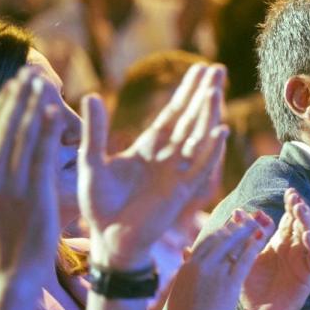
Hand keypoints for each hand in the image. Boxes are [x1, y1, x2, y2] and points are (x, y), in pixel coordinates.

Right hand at [0, 68, 62, 281]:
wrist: (8, 278)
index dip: (0, 105)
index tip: (12, 84)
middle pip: (2, 127)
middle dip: (17, 96)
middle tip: (30, 71)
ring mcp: (9, 187)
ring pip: (20, 136)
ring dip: (32, 106)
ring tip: (44, 83)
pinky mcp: (32, 196)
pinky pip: (39, 156)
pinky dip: (45, 131)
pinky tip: (53, 112)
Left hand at [79, 63, 228, 269]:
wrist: (108, 240)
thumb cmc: (99, 205)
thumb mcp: (92, 161)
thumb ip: (95, 131)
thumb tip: (91, 95)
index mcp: (148, 148)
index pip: (172, 114)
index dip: (186, 92)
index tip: (200, 70)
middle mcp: (167, 158)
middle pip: (190, 119)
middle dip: (203, 95)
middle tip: (217, 68)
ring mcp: (177, 174)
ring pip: (197, 138)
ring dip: (207, 115)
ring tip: (215, 90)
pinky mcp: (181, 193)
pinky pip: (199, 168)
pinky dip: (209, 151)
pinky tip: (219, 131)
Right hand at [162, 209, 272, 309]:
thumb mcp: (179, 290)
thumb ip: (185, 269)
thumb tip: (185, 253)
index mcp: (187, 266)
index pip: (206, 241)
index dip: (221, 231)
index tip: (231, 224)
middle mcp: (199, 265)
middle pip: (221, 238)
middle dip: (236, 226)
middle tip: (248, 217)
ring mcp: (214, 273)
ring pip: (234, 244)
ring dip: (248, 230)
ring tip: (259, 221)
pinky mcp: (228, 284)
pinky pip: (244, 259)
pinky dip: (254, 246)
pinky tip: (263, 237)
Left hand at [241, 188, 309, 309]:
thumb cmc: (252, 286)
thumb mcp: (245, 257)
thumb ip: (243, 236)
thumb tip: (235, 212)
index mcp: (280, 242)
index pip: (289, 219)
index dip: (291, 205)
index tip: (289, 191)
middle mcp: (294, 249)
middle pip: (302, 224)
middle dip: (300, 209)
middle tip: (295, 197)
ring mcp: (303, 261)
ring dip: (308, 223)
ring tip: (302, 211)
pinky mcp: (308, 276)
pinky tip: (308, 236)